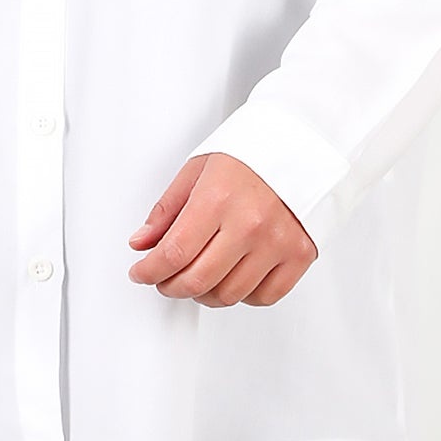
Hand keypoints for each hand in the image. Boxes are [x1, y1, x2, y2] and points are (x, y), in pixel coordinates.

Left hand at [126, 152, 318, 307]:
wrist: (300, 143)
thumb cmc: (249, 153)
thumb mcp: (197, 170)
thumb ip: (167, 210)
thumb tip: (142, 243)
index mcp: (218, 199)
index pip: (174, 253)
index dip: (149, 271)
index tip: (140, 273)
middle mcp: (250, 224)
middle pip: (198, 281)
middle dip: (170, 287)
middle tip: (163, 279)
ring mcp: (277, 242)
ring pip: (229, 295)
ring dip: (204, 294)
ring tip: (198, 276)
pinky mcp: (300, 254)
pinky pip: (264, 297)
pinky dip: (243, 296)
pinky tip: (233, 277)